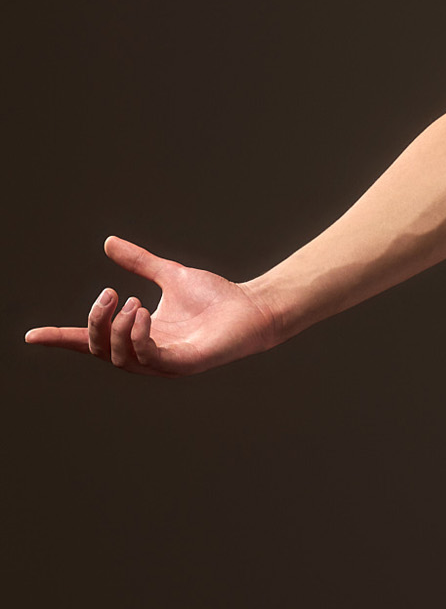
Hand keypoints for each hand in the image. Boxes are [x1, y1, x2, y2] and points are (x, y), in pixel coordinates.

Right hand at [24, 235, 279, 376]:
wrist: (251, 306)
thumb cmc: (215, 298)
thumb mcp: (168, 275)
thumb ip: (139, 263)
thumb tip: (110, 242)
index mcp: (138, 336)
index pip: (91, 342)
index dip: (61, 339)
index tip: (30, 336)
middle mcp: (146, 355)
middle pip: (99, 350)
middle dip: (94, 322)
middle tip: (109, 292)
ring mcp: (164, 365)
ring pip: (119, 357)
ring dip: (117, 327)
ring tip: (132, 301)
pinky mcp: (183, 365)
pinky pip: (148, 358)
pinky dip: (137, 336)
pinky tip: (142, 314)